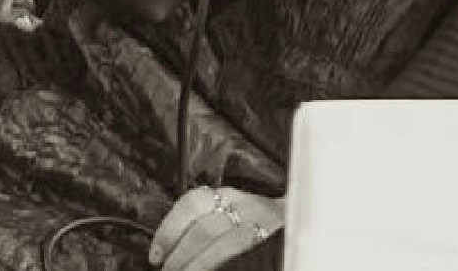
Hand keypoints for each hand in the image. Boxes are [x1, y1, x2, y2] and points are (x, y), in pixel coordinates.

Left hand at [148, 185, 282, 270]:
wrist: (302, 216)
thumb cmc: (256, 219)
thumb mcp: (230, 211)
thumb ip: (204, 224)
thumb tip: (167, 251)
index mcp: (228, 195)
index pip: (191, 204)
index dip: (168, 230)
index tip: (155, 255)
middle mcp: (245, 205)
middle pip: (205, 229)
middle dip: (181, 255)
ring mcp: (263, 224)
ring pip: (226, 246)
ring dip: (199, 265)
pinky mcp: (277, 242)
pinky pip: (247, 257)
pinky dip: (226, 267)